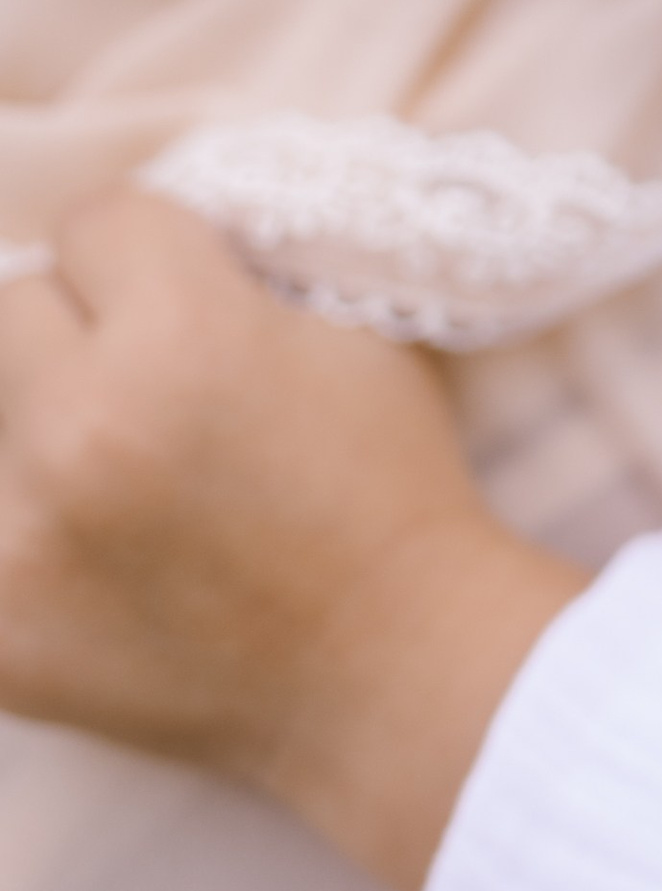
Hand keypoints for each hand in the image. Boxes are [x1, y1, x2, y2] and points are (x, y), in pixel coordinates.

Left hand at [0, 190, 583, 890]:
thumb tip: (132, 237)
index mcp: (180, 332)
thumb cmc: (387, 487)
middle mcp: (80, 424)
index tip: (173, 293)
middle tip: (146, 388)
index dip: (145, 252)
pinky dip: (27, 534)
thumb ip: (227, 267)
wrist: (395, 670)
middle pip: (13, 307)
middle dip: (80, 332)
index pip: (93, 220)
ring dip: (41, 432)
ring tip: (119, 476)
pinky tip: (91, 553)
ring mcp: (21, 537)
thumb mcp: (346, 329)